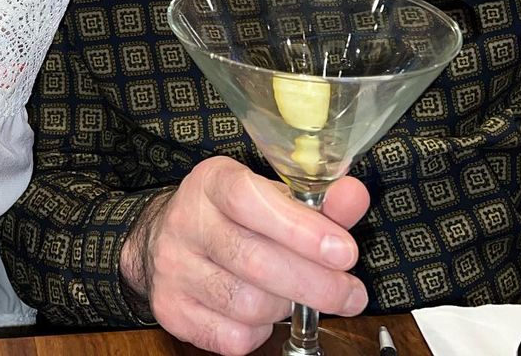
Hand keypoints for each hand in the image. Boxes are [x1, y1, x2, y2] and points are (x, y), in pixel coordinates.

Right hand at [122, 156, 369, 355]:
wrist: (166, 237)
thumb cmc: (232, 215)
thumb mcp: (271, 196)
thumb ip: (317, 201)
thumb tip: (354, 197)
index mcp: (212, 181)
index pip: (249, 200)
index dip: (299, 228)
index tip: (344, 251)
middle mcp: (186, 220)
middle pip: (252, 259)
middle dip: (314, 282)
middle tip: (351, 293)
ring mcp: (173, 266)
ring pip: (245, 303)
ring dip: (286, 307)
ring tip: (299, 296)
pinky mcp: (170, 308)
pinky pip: (230, 337)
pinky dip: (260, 332)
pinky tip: (265, 312)